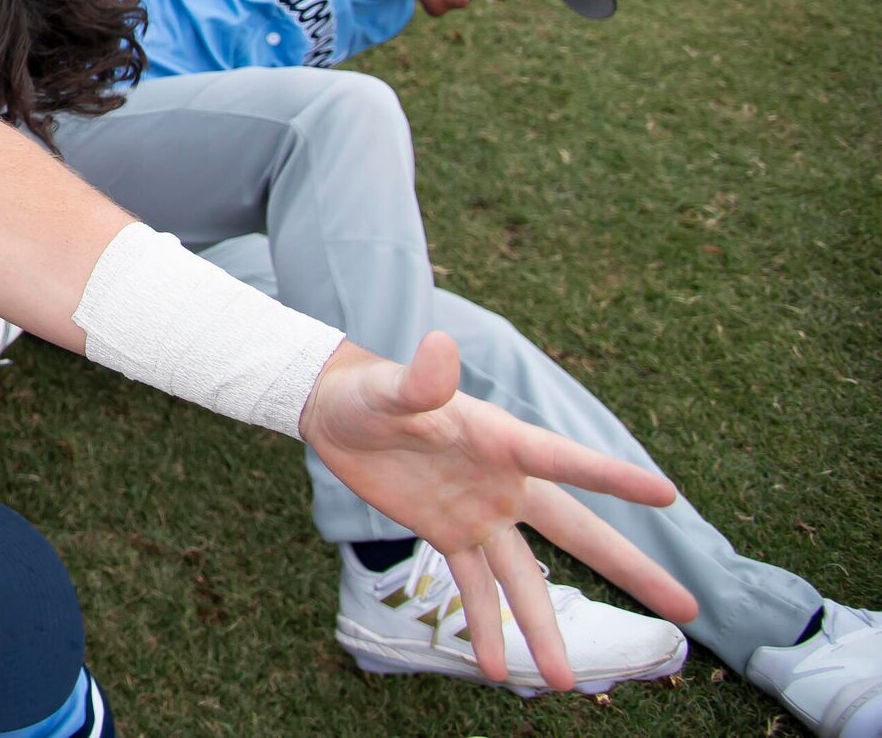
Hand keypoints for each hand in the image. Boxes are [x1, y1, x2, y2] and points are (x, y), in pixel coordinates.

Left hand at [302, 335, 696, 691]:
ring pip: (526, 578)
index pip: (567, 461)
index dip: (613, 478)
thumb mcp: (391, 390)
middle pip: (578, 532)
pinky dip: (485, 627)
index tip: (668, 495)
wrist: (336, 412)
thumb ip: (420, 380)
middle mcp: (505, 483)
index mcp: (503, 440)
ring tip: (568, 681)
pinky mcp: (449, 534)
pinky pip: (473, 588)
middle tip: (688, 611)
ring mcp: (481, 513)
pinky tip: (498, 670)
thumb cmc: (369, 391)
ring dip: (544, 628)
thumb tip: (439, 345)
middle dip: (631, 569)